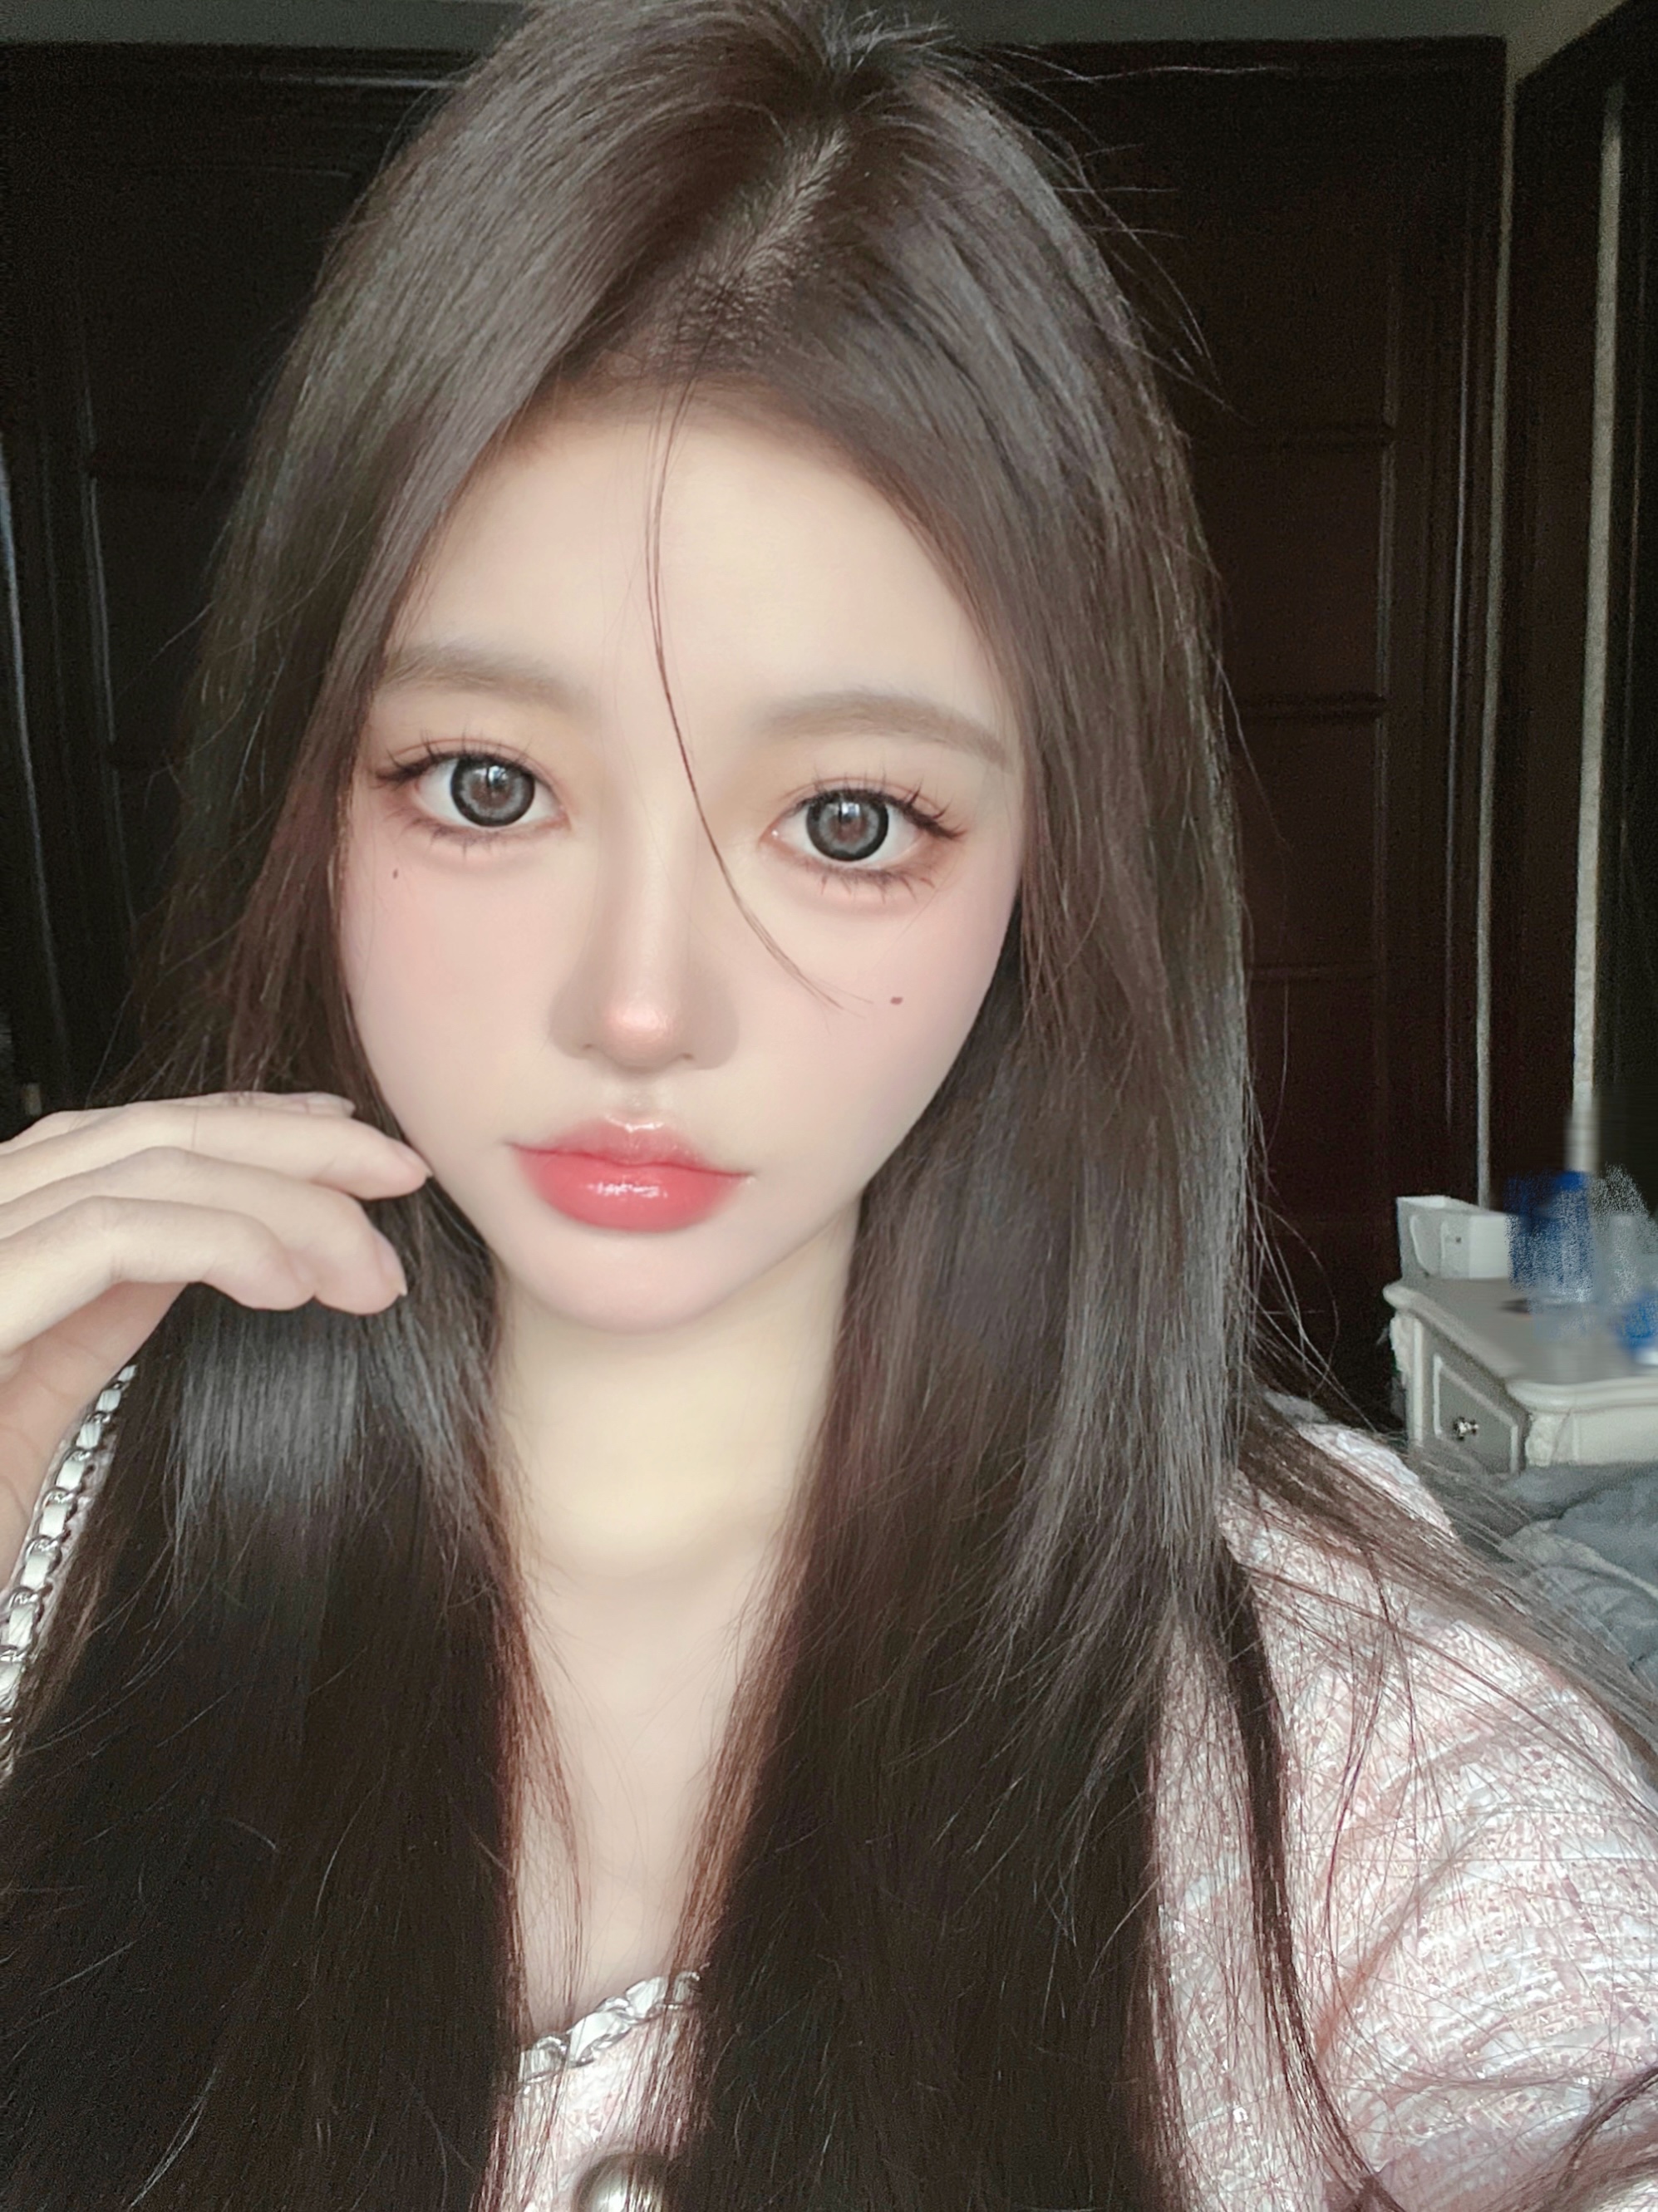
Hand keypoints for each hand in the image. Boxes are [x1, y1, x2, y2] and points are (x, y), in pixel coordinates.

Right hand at [0, 1091, 429, 1579]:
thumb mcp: (26, 1394)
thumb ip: (94, 1305)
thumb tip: (206, 1239)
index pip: (118, 1140)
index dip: (244, 1125)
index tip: (349, 1145)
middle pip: (141, 1134)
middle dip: (291, 1141)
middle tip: (402, 1173)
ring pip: (143, 1169)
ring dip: (285, 1200)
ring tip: (369, 1266)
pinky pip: (116, 1235)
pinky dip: (224, 1239)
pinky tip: (292, 1281)